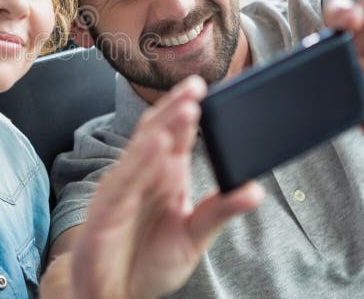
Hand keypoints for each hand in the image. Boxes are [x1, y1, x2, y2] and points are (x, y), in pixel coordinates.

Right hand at [68, 76, 263, 298]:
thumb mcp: (193, 237)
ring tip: (186, 108)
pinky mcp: (109, 207)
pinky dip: (141, 160)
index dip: (188, 111)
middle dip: (176, 108)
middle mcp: (143, 176)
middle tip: (197, 86)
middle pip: (157, 132)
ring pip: (142, 149)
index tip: (207, 89)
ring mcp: (123, 189)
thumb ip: (219, 211)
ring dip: (163, 127)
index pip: (176, 135)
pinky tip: (159, 145)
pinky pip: (125, 178)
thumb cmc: (147, 263)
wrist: (112, 294)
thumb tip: (255, 190)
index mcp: (164, 177)